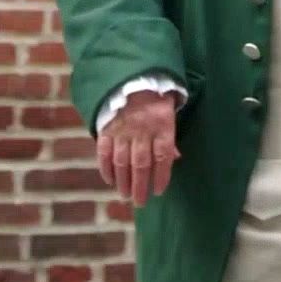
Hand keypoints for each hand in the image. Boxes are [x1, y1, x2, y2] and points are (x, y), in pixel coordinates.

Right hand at [96, 90, 178, 207]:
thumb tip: (176, 158)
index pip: (163, 156)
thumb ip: (171, 136)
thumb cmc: (157, 98)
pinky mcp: (106, 129)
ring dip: (123, 181)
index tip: (159, 191)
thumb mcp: (171, 112)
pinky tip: (110, 180)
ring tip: (125, 196)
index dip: (161, 176)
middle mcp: (142, 131)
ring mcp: (122, 131)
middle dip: (140, 185)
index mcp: (162, 126)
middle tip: (140, 202)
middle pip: (141, 163)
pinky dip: (106, 168)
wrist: (133, 79)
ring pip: (122, 161)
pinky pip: (104, 152)